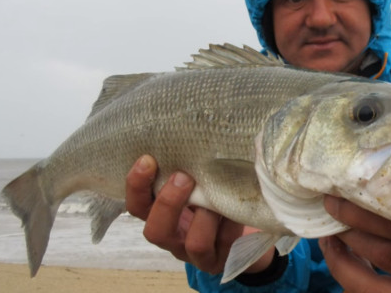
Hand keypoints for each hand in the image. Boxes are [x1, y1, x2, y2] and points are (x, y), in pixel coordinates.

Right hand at [125, 155, 273, 273]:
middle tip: (184, 176)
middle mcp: (176, 236)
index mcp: (163, 214)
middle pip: (155, 231)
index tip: (147, 159)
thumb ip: (192, 164)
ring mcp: (199, 254)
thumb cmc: (222, 191)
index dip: (136, 185)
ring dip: (206, 217)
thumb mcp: (204, 177)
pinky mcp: (223, 261)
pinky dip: (231, 225)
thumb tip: (191, 128)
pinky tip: (238, 209)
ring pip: (194, 243)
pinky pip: (225, 245)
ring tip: (218, 198)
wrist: (254, 221)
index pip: (137, 205)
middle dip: (168, 203)